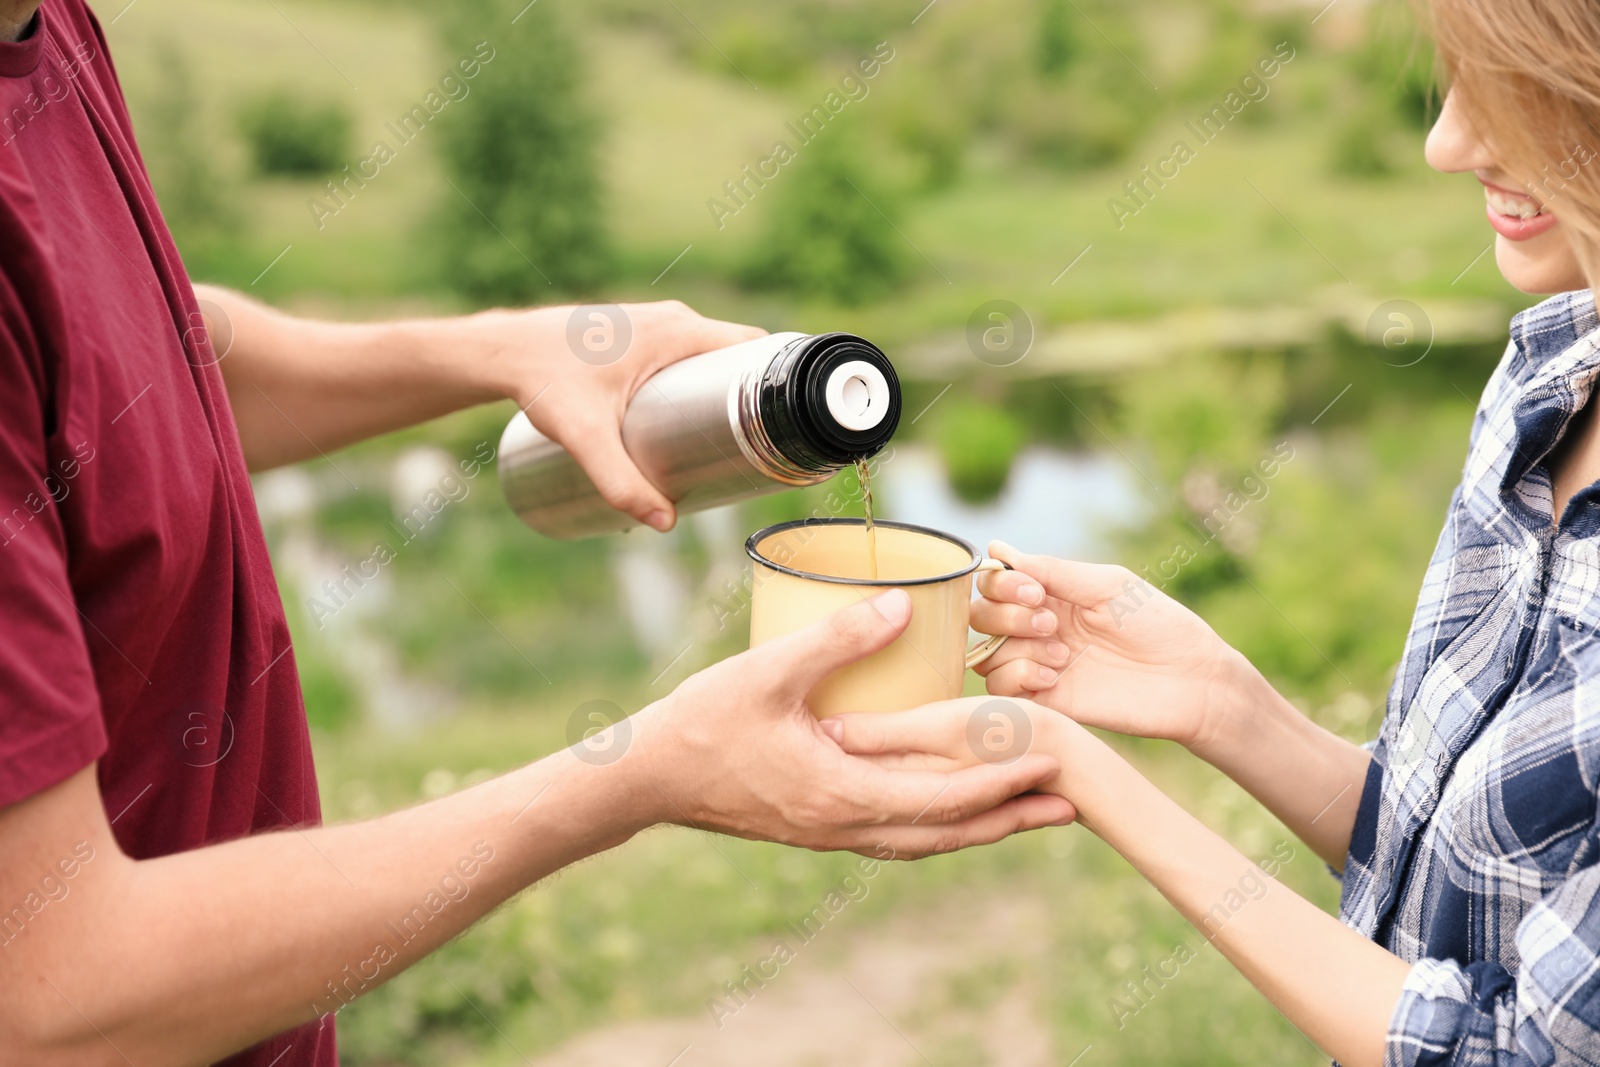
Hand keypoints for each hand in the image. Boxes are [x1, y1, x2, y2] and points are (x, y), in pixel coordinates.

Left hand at [477, 300, 765, 530]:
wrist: (502, 350)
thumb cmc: (544, 382)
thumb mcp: (586, 437)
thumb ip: (620, 481)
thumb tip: (663, 522)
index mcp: (677, 331)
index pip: (751, 345)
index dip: (773, 379)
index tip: (780, 420)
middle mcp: (671, 319)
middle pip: (733, 354)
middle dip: (747, 396)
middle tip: (751, 445)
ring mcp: (652, 322)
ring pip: (707, 354)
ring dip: (722, 388)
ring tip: (726, 439)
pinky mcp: (635, 334)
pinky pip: (685, 351)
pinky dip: (698, 377)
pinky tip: (694, 413)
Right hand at [630, 590, 1075, 857]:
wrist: (645, 780)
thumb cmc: (701, 724)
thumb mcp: (768, 673)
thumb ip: (837, 639)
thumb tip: (902, 603)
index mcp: (843, 795)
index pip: (944, 798)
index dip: (1002, 780)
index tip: (1052, 758)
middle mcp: (845, 826)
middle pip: (949, 832)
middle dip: (1012, 817)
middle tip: (1073, 803)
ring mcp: (831, 833)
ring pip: (924, 840)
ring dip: (980, 826)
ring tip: (1028, 811)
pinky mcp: (818, 826)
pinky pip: (896, 834)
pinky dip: (937, 825)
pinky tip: (949, 807)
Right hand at [969, 541, 1254, 755]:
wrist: (1191, 682)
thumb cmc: (1159, 626)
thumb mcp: (1107, 586)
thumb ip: (1052, 570)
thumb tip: (996, 547)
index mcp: (1053, 594)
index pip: (995, 583)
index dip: (1002, 585)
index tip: (1036, 592)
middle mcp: (1039, 628)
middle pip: (981, 617)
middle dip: (1007, 616)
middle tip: (1051, 624)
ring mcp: (1040, 664)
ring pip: (986, 654)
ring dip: (1016, 649)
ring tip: (1062, 656)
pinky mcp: (1046, 700)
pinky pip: (1000, 689)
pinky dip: (1017, 678)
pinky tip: (1054, 677)